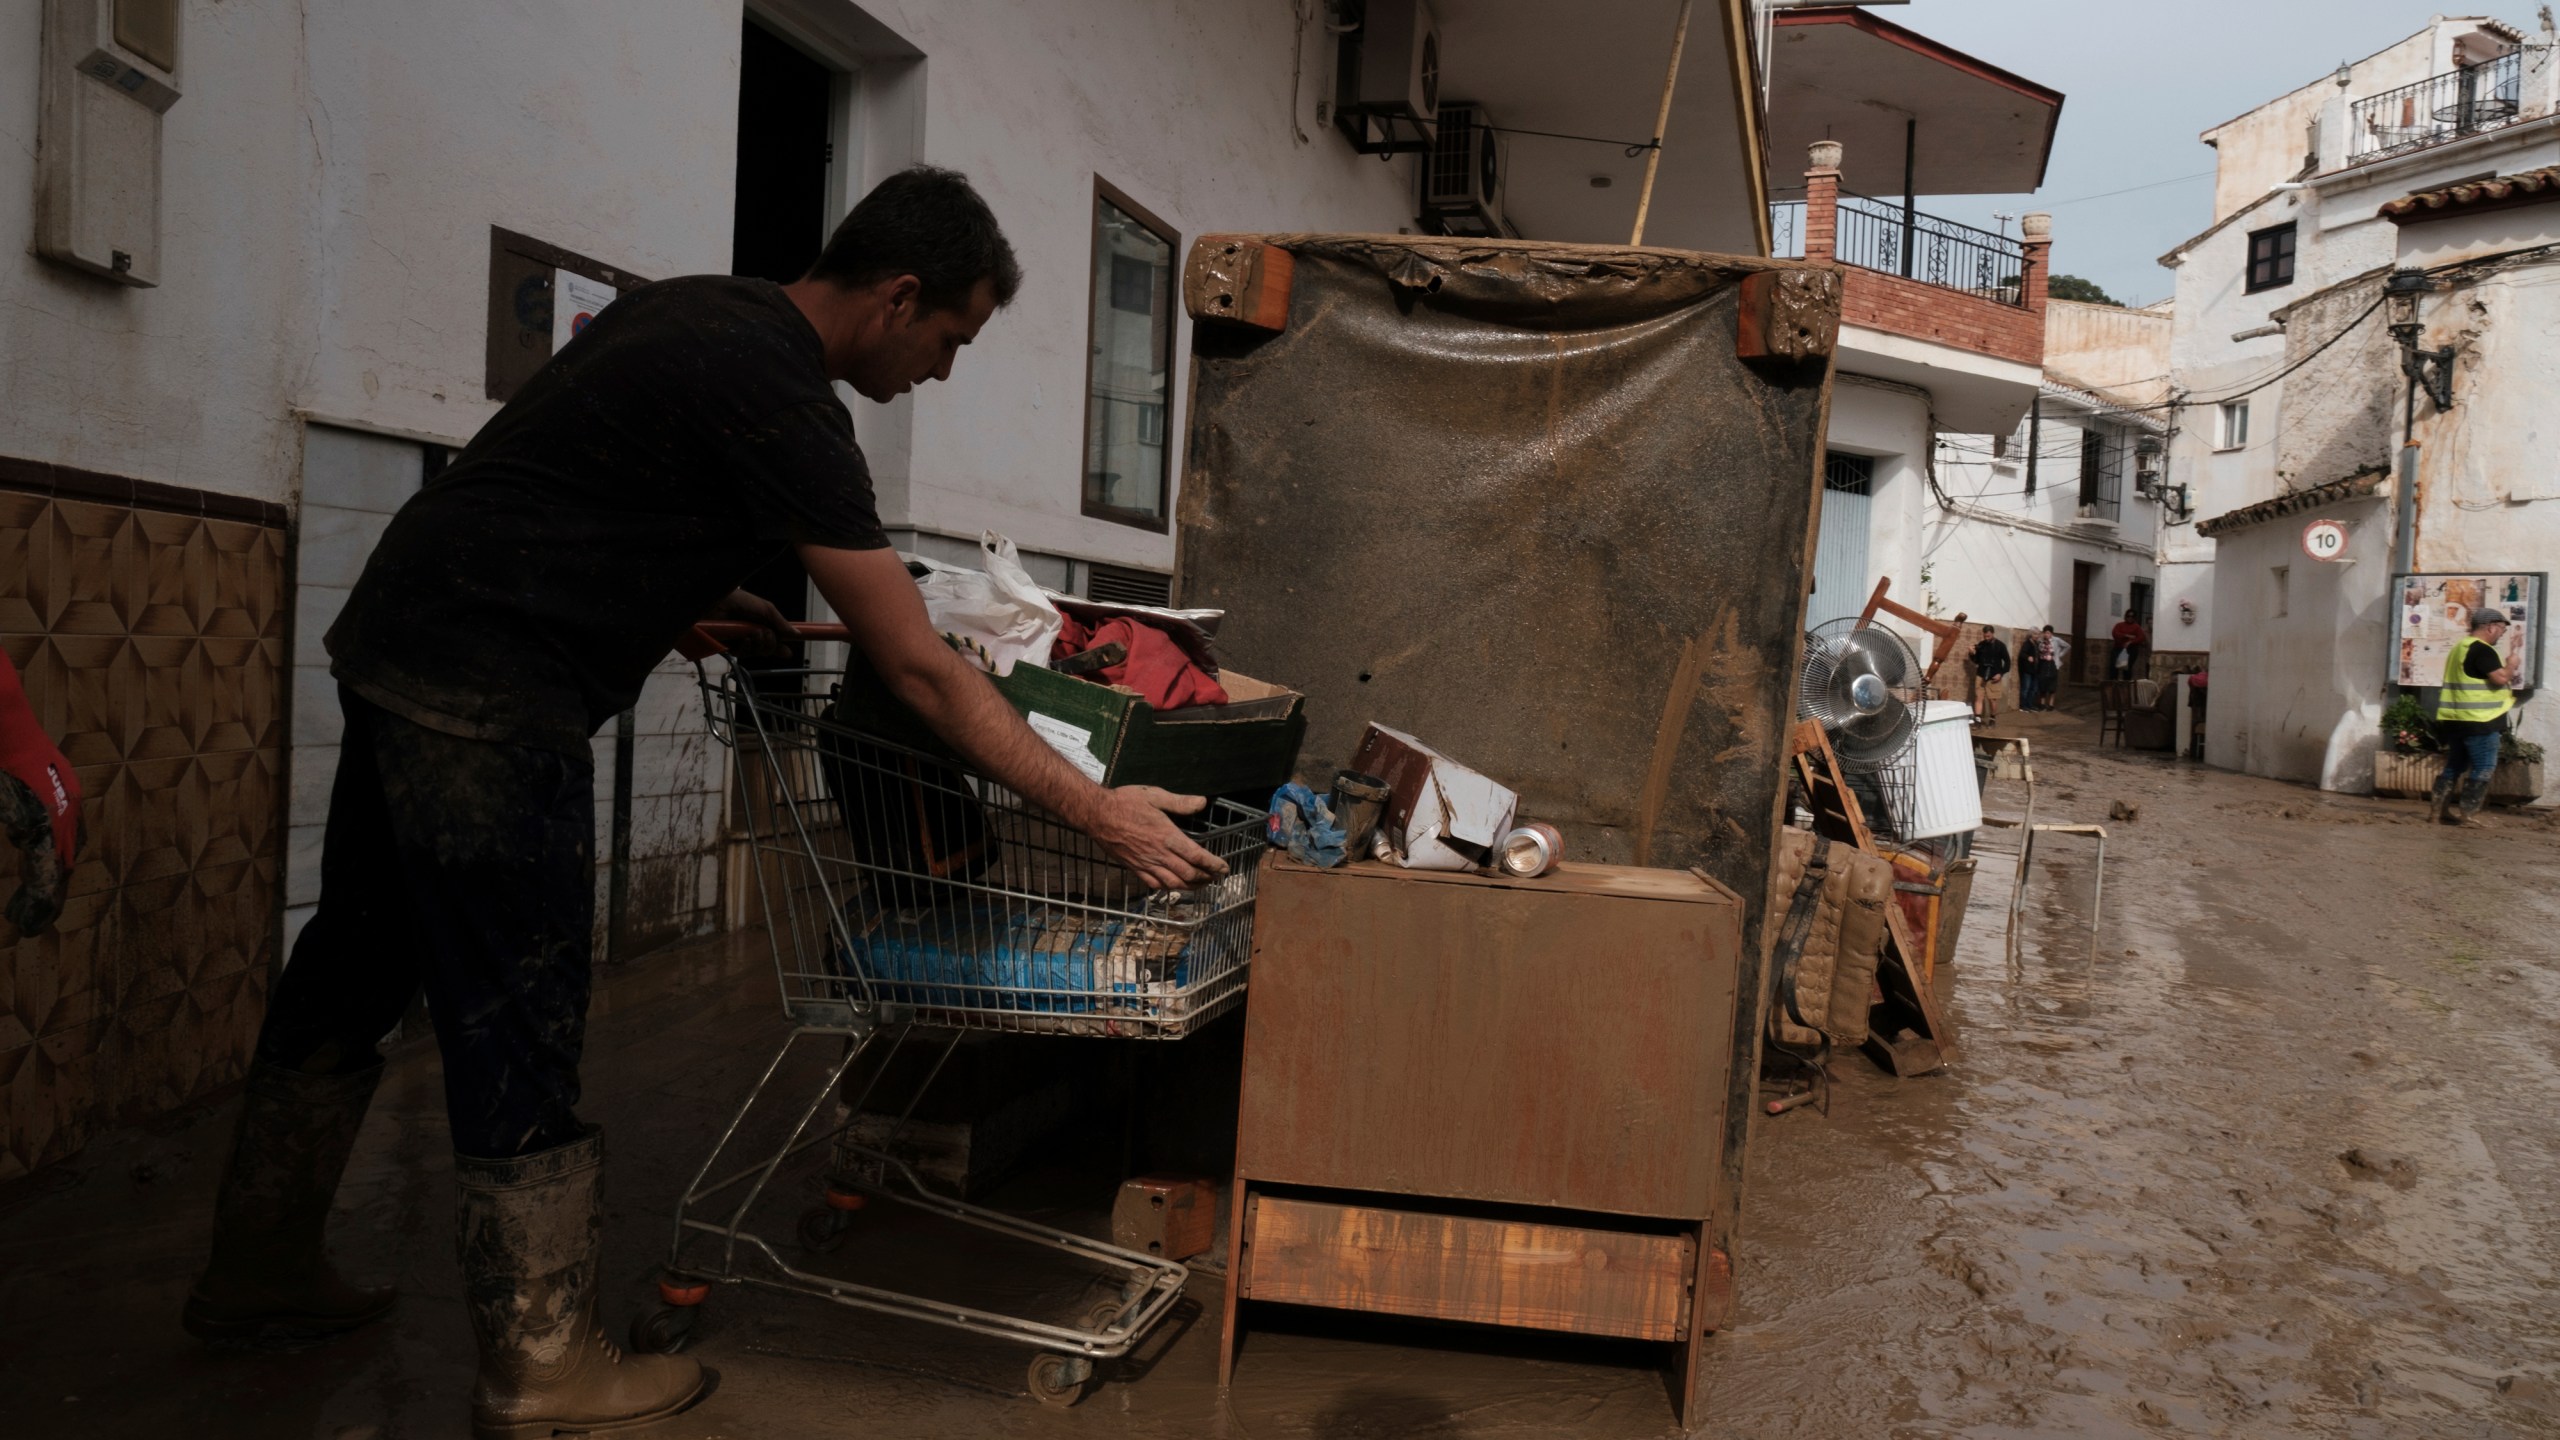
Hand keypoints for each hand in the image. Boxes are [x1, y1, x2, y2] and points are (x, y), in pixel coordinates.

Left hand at [705, 588, 795, 656]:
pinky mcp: (729, 645)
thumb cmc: (739, 600)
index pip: (775, 638)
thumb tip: (796, 634)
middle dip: (771, 643)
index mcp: (761, 622)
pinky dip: (747, 648)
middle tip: (766, 634)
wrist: (717, 602)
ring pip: (757, 652)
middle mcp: (752, 632)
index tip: (788, 652)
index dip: (781, 646)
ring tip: (753, 633)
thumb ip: (781, 622)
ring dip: (759, 644)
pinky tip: (744, 639)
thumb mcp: (765, 608)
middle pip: (768, 648)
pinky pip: (743, 654)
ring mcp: (740, 639)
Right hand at [1083, 786, 1228, 889]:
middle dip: (1207, 878)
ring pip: (1174, 883)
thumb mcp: (1155, 795)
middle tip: (1216, 877)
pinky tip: (1175, 885)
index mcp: (1167, 836)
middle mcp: (1159, 854)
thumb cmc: (1125, 802)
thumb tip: (1202, 802)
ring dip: (1192, 886)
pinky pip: (1155, 884)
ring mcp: (1146, 864)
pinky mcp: (1135, 868)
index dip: (1214, 865)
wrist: (1097, 814)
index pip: (1197, 856)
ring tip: (1202, 883)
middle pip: (1189, 874)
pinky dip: (1170, 888)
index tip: (1224, 867)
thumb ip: (1180, 802)